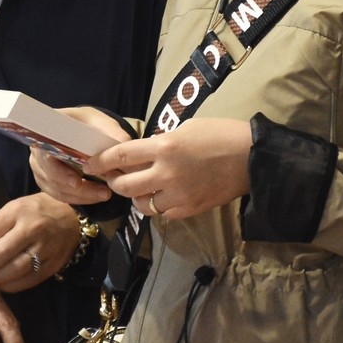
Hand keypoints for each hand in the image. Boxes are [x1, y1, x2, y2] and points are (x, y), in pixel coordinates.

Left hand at [0, 193, 79, 291]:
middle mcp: (32, 228)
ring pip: (12, 271)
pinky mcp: (53, 264)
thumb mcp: (8, 212)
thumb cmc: (33, 213)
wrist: (70, 216)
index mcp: (17, 211)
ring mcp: (45, 247)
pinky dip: (9, 285)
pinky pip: (26, 281)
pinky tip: (2, 282)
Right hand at [28, 106, 130, 205]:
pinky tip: (96, 196)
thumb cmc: (90, 125)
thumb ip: (113, 132)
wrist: (82, 131)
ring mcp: (40, 167)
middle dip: (79, 188)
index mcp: (47, 131)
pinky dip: (79, 199)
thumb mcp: (103, 124)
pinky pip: (60, 195)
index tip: (77, 182)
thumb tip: (123, 144)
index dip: (59, 171)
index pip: (45, 154)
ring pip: (57, 189)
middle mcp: (38, 150)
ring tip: (105, 195)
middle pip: (51, 176)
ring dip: (82, 196)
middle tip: (103, 193)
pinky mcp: (47, 181)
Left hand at [84, 118, 251, 219]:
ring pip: (141, 204)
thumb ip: (161, 143)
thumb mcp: (186, 129)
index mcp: (164, 148)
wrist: (252, 158)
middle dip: (113, 182)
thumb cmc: (220, 134)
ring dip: (136, 196)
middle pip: (124, 186)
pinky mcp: (189, 210)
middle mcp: (166, 174)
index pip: (121, 156)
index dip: (101, 161)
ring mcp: (178, 195)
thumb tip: (143, 154)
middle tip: (113, 177)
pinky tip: (163, 196)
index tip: (91, 163)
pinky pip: (163, 213)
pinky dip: (158, 206)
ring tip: (140, 188)